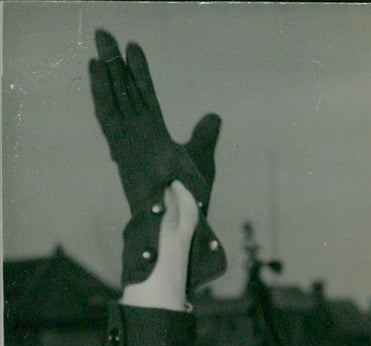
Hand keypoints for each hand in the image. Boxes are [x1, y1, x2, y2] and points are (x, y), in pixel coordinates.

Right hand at [89, 29, 225, 287]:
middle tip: (105, 34)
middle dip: (116, 63)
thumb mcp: (202, 160)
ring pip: (116, 96)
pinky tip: (94, 67)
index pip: (146, 98)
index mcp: (156, 138)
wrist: (181, 223)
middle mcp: (138, 137)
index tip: (133, 49)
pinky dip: (101, 90)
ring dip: (107, 68)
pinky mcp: (121, 148)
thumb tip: (213, 116)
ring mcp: (128, 141)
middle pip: (125, 91)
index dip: (140, 74)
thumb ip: (204, 137)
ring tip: (101, 40)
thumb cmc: (191, 202)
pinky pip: (108, 113)